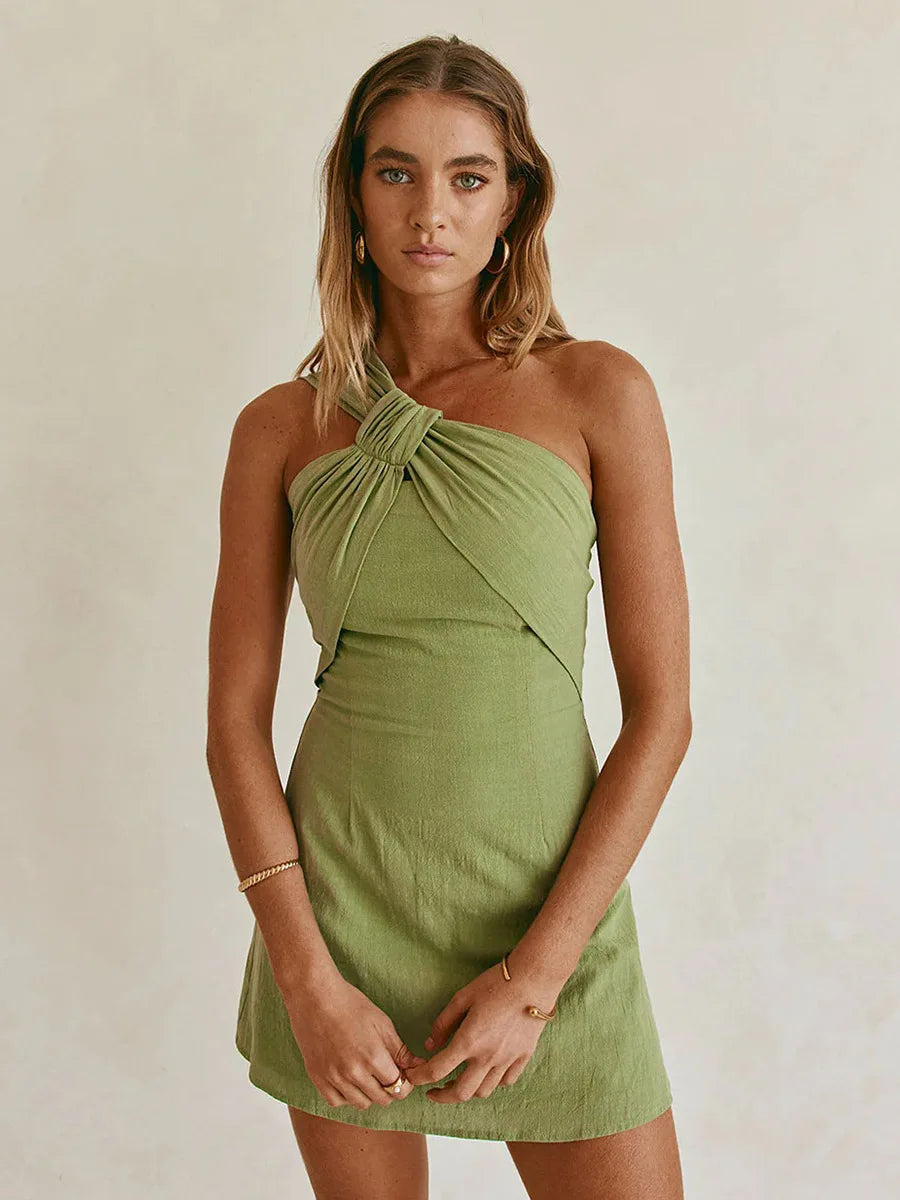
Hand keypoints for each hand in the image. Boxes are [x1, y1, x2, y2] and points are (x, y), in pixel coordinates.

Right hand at [284, 974, 427, 1110]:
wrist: (314, 997)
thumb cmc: (350, 1005)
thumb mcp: (382, 1023)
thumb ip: (400, 1050)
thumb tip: (419, 1066)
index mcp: (374, 1057)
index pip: (399, 1087)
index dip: (405, 1082)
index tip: (403, 1075)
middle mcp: (354, 1073)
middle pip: (382, 1099)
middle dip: (391, 1090)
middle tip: (387, 1075)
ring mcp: (334, 1078)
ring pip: (361, 1103)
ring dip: (370, 1094)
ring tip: (368, 1076)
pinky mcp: (318, 1078)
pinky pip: (336, 1102)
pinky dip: (346, 1096)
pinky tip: (349, 1081)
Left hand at [403, 961, 559, 1102]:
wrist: (533, 980)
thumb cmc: (495, 984)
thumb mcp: (462, 997)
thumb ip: (443, 1023)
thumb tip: (430, 1045)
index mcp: (469, 1041)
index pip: (437, 1070)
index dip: (420, 1077)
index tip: (413, 1078)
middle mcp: (488, 1057)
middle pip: (461, 1093)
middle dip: (443, 1097)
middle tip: (435, 1090)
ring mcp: (508, 1060)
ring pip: (484, 1091)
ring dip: (468, 1090)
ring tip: (460, 1080)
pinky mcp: (523, 1057)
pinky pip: (506, 1081)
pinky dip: (493, 1082)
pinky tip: (487, 1072)